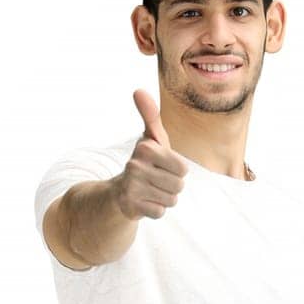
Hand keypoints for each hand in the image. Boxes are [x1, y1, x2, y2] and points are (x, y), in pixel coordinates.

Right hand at [114, 90, 188, 220]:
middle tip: (156, 182)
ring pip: (171, 200)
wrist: (120, 192)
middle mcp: (135, 165)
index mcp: (146, 148)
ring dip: (164, 199)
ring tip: (150, 191)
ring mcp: (132, 186)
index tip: (162, 167)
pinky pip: (160, 212)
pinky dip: (156, 210)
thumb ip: (150, 116)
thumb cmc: (145, 162)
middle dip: (172, 187)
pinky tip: (145, 202)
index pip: (183, 169)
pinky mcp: (130, 205)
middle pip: (179, 186)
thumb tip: (138, 90)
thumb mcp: (152, 139)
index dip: (177, 171)